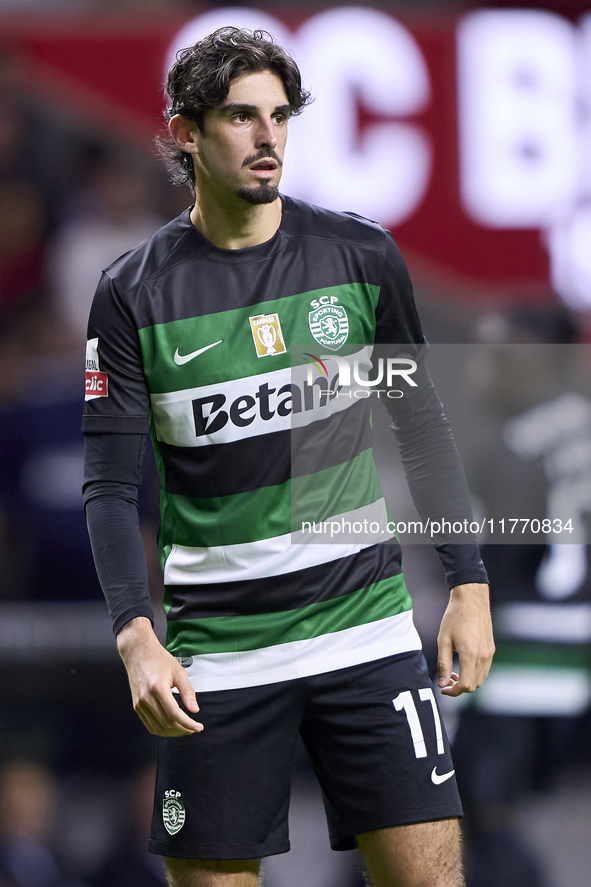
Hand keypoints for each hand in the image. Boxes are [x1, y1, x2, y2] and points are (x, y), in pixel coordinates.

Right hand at [116, 617, 202, 735]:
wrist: (138, 653)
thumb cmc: (158, 659)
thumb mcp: (178, 672)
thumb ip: (187, 692)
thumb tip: (195, 710)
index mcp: (158, 688)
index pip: (174, 714)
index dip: (188, 724)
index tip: (198, 727)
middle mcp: (146, 698)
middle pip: (166, 723)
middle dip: (183, 730)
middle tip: (194, 728)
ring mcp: (139, 704)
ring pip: (157, 727)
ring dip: (173, 732)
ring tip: (185, 729)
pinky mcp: (136, 706)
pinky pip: (149, 724)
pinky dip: (161, 730)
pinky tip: (171, 727)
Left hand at [436, 583, 494, 696]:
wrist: (471, 600)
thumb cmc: (455, 617)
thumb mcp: (443, 640)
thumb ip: (443, 664)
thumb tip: (442, 683)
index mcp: (470, 654)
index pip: (466, 685)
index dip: (453, 691)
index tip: (443, 688)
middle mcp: (483, 656)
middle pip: (474, 685)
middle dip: (459, 688)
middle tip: (446, 680)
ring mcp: (490, 653)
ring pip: (481, 679)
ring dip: (467, 681)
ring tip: (453, 673)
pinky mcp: (491, 649)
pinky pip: (485, 669)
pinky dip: (474, 673)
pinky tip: (463, 664)